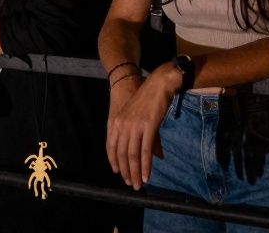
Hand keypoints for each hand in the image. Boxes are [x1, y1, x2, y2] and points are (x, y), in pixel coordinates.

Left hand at [106, 64, 177, 189]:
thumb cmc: (148, 99)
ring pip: (132, 155)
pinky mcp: (147, 126)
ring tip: (139, 184)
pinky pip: (144, 151)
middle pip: (121, 154)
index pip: (111, 147)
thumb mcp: (138, 117)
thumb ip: (143, 136)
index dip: (114, 162)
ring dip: (135, 172)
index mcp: (116, 122)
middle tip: (132, 184)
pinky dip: (145, 165)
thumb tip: (155, 155)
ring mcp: (134, 126)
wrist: (157, 83)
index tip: (120, 174)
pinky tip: (147, 175)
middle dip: (126, 171)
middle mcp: (122, 125)